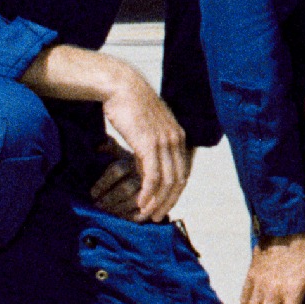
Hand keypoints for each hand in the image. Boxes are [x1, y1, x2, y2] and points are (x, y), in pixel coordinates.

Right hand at [82, 68, 192, 219]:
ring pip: (167, 182)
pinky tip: (140, 203)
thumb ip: (152, 144)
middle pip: (179, 180)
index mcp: (179, 135)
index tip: (164, 205)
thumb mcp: (148, 126)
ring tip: (147, 215)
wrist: (121, 86)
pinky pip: (152, 176)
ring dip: (158, 202)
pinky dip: (148, 193)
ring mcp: (164, 142)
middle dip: (169, 201)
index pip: (183, 171)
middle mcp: (177, 139)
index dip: (175, 192)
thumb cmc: (130, 105)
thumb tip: (145, 164)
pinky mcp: (149, 144)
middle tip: (156, 217)